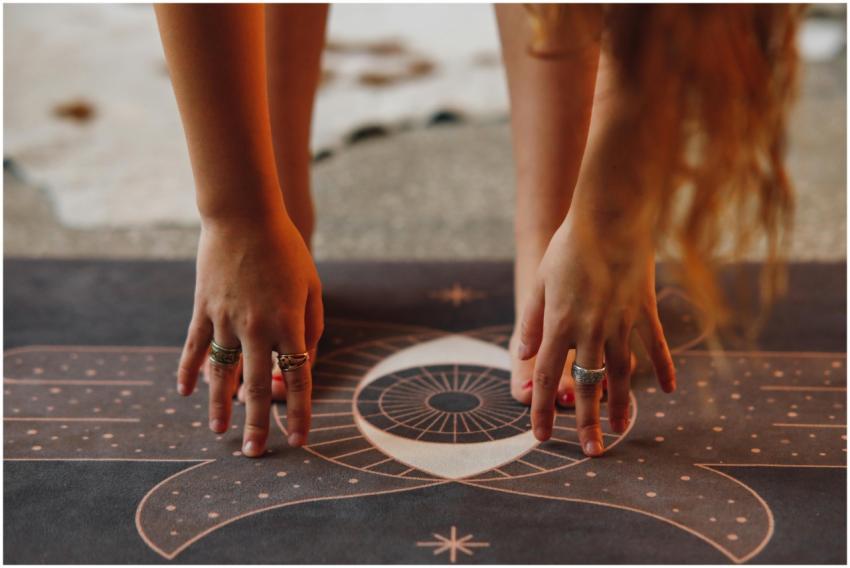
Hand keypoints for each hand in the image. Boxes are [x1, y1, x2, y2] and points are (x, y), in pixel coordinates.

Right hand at [176, 212, 322, 456]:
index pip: (299, 378)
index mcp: (290, 323)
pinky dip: (189, 372)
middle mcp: (257, 328)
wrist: (244, 216)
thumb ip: (311, 326)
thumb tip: (304, 359)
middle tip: (255, 454)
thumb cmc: (286, 250)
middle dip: (258, 425)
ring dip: (220, 405)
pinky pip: (194, 348)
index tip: (299, 439)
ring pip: (222, 374)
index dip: (300, 412)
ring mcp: (226, 320)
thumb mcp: (311, 286)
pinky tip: (186, 393)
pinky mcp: (203, 309)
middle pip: (258, 387)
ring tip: (218, 432)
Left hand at [517, 213, 674, 456]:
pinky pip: (655, 346)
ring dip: (622, 404)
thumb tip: (521, 354)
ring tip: (623, 429)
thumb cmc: (569, 247)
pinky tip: (668, 391)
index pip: (544, 375)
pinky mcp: (645, 310)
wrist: (609, 216)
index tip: (541, 437)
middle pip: (587, 385)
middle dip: (586, 422)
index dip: (541, 409)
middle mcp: (591, 329)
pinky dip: (664, 369)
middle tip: (590, 451)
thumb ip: (532, 321)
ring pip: (622, 373)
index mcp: (560, 323)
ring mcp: (622, 321)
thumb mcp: (540, 282)